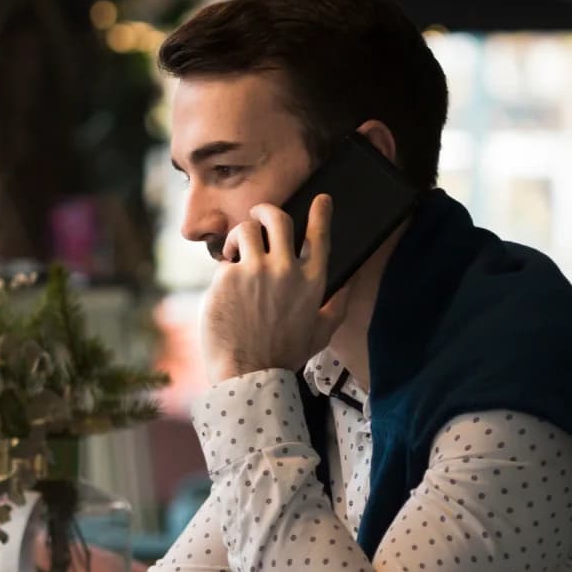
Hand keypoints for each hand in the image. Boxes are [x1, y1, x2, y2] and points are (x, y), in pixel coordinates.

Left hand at [199, 194, 350, 384]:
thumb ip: (337, 305)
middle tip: (258, 215)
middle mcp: (286, 269)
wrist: (249, 372)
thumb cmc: (284, 355)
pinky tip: (223, 288)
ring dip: (238, 237)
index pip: (320, 235)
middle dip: (265, 210)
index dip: (321, 212)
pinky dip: (223, 269)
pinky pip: (224, 260)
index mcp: (313, 281)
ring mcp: (256, 270)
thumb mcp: (321, 332)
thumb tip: (348, 283)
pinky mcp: (228, 276)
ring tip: (234, 252)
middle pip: (277, 218)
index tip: (321, 199)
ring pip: (245, 230)